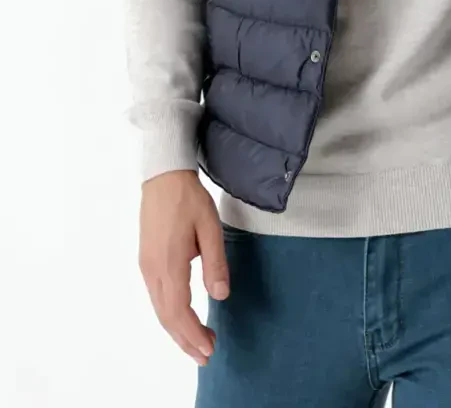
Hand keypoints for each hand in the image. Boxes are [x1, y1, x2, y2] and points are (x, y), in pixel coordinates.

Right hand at [138, 169, 229, 365]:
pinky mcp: (146, 261)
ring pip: (160, 309)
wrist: (163, 176)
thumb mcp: (210, 227)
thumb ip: (215, 263)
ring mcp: (146, 267)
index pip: (179, 311)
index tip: (209, 348)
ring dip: (177, 330)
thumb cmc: (189, 199)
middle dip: (185, 341)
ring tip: (197, 343)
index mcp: (169, 264)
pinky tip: (182, 318)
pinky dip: (170, 315)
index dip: (193, 333)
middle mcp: (153, 271)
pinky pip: (156, 298)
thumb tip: (221, 296)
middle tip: (206, 356)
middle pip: (167, 317)